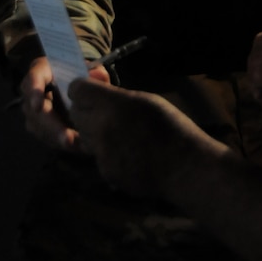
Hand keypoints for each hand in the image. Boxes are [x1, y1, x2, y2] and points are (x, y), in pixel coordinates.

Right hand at [19, 56, 109, 150]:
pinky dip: (58, 142)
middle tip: (66, 138)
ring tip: (75, 145)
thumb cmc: (81, 74)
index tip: (38, 106)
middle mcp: (32, 89)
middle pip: (33, 108)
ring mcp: (32, 109)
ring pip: (37, 126)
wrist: (79, 88)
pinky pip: (44, 136)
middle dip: (50, 125)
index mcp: (42, 69)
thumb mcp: (90, 70)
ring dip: (55, 137)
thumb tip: (99, 74)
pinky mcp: (38, 124)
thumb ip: (96, 73)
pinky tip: (74, 145)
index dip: (34, 91)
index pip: (33, 77)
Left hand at [68, 79, 203, 198]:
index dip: (83, 88)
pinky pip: (97, 156)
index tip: (93, 91)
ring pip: (82, 136)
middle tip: (106, 110)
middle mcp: (101, 129)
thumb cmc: (173, 128)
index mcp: (114, 106)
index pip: (77, 91)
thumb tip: (99, 88)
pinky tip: (127, 152)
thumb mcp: (148, 101)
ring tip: (119, 132)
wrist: (186, 168)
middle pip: (75, 113)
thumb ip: (118, 96)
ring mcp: (101, 153)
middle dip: (86, 109)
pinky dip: (106, 152)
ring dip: (93, 131)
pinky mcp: (105, 172)